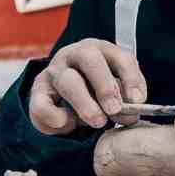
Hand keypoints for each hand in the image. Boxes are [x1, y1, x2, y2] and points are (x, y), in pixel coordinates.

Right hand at [28, 38, 147, 134]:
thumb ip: (123, 104)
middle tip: (114, 109)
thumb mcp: (113, 95)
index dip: (130, 77)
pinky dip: (57, 118)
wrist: (62, 101)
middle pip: (89, 59)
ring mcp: (54, 71)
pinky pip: (43, 105)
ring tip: (97, 122)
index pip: (119, 56)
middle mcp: (75, 54)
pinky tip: (68, 125)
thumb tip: (130, 115)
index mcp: (100, 50)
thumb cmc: (94, 93)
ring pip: (67, 81)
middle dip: (105, 85)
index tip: (137, 101)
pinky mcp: (37, 91)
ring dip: (85, 103)